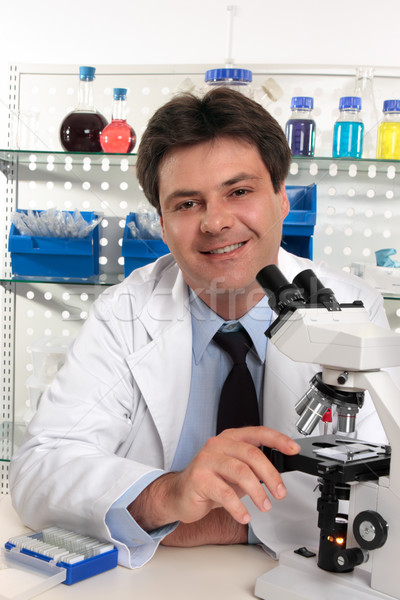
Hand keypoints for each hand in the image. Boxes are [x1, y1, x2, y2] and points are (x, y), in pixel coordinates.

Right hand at [129, 426, 299, 530]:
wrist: (180, 494)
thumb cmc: (210, 481)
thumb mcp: (235, 471)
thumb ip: (253, 468)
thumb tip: (280, 476)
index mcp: (230, 438)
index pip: (258, 432)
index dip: (278, 439)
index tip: (293, 449)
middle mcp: (218, 445)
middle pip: (252, 454)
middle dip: (271, 475)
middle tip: (280, 492)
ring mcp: (206, 460)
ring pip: (240, 472)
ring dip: (257, 492)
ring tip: (264, 506)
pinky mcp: (198, 478)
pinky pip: (224, 493)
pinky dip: (238, 507)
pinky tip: (244, 515)